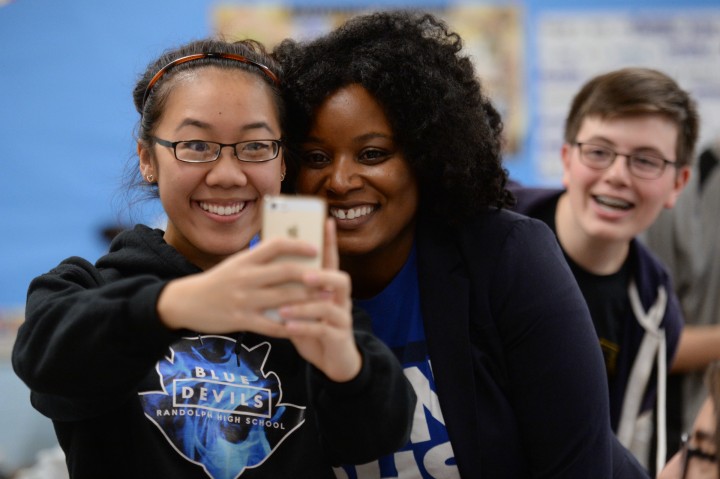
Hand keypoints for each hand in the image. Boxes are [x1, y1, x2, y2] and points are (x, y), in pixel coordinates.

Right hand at [157, 236, 321, 336]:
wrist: (186, 302)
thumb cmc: (218, 281)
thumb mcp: (236, 264)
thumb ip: (260, 260)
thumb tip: (291, 252)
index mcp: (245, 260)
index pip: (276, 245)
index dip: (298, 245)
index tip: (316, 249)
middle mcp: (245, 277)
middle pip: (286, 272)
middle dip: (312, 276)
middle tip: (330, 278)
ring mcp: (244, 299)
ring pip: (284, 298)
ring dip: (308, 299)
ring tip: (325, 299)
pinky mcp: (242, 320)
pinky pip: (272, 325)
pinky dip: (290, 325)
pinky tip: (304, 325)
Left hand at [278, 219, 361, 381]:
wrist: (333, 360)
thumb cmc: (312, 327)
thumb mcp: (302, 306)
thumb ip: (291, 289)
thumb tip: (268, 266)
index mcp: (329, 287)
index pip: (331, 259)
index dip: (330, 241)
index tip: (326, 221)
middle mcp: (340, 299)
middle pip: (340, 279)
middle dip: (322, 275)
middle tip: (305, 275)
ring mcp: (341, 318)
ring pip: (328, 306)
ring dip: (305, 306)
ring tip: (283, 309)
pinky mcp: (338, 337)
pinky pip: (322, 330)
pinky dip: (303, 327)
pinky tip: (288, 327)